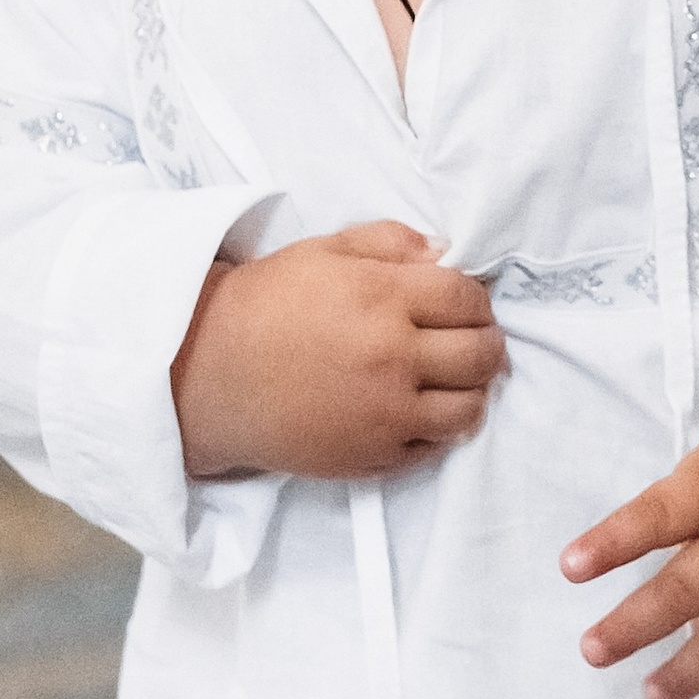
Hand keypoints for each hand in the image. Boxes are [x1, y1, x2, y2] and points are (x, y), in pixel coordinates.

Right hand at [173, 221, 504, 483]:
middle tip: (474, 338)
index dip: (475, 299)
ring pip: (470, 408)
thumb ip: (389, 242)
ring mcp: (387, 413)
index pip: (466, 298)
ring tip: (455, 378)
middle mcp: (393, 357)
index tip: (465, 303)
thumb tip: (443, 252)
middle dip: (487, 341)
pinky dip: (439, 427)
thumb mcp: (324, 250)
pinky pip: (435, 446)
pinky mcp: (374, 456)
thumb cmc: (266, 304)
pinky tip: (422, 408)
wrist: (212, 373)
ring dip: (474, 389)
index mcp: (382, 297)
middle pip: (480, 354)